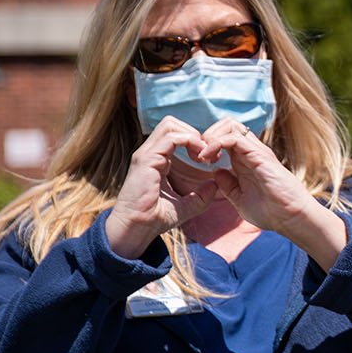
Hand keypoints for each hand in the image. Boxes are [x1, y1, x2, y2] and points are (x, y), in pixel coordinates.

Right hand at [107, 116, 218, 259]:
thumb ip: (200, 196)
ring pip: (170, 124)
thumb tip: (214, 185)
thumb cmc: (155, 219)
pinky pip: (171, 137)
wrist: (136, 229)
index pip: (175, 134)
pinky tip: (199, 158)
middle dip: (194, 133)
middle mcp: (150, 153)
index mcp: (157, 160)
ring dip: (193, 135)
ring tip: (203, 155)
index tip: (210, 158)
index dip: (196, 141)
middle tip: (207, 154)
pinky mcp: (146, 159)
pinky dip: (189, 141)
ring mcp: (146, 154)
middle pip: (172, 123)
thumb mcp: (185, 206)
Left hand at [198, 117, 322, 234]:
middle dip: (207, 135)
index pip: (225, 137)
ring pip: (230, 125)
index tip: (200, 161)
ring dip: (211, 136)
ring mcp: (256, 151)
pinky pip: (234, 138)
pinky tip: (209, 159)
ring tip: (204, 156)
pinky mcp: (259, 155)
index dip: (208, 144)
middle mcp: (251, 152)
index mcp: (245, 160)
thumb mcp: (240, 198)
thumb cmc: (270, 211)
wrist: (290, 218)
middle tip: (199, 155)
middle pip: (227, 125)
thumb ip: (228, 185)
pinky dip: (216, 143)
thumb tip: (216, 172)